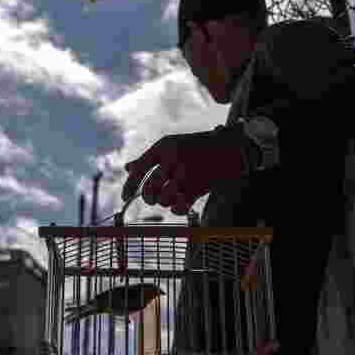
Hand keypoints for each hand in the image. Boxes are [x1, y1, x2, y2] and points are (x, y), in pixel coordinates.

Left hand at [121, 128, 246, 214]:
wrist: (230, 148)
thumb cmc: (196, 146)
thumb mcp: (171, 145)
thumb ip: (148, 157)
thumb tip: (127, 169)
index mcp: (164, 147)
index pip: (140, 169)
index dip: (129, 185)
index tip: (124, 197)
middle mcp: (173, 160)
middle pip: (149, 190)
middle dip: (149, 198)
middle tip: (154, 198)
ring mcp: (186, 174)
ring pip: (163, 200)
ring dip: (165, 202)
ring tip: (173, 195)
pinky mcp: (198, 187)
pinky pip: (178, 208)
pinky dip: (177, 209)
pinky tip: (181, 203)